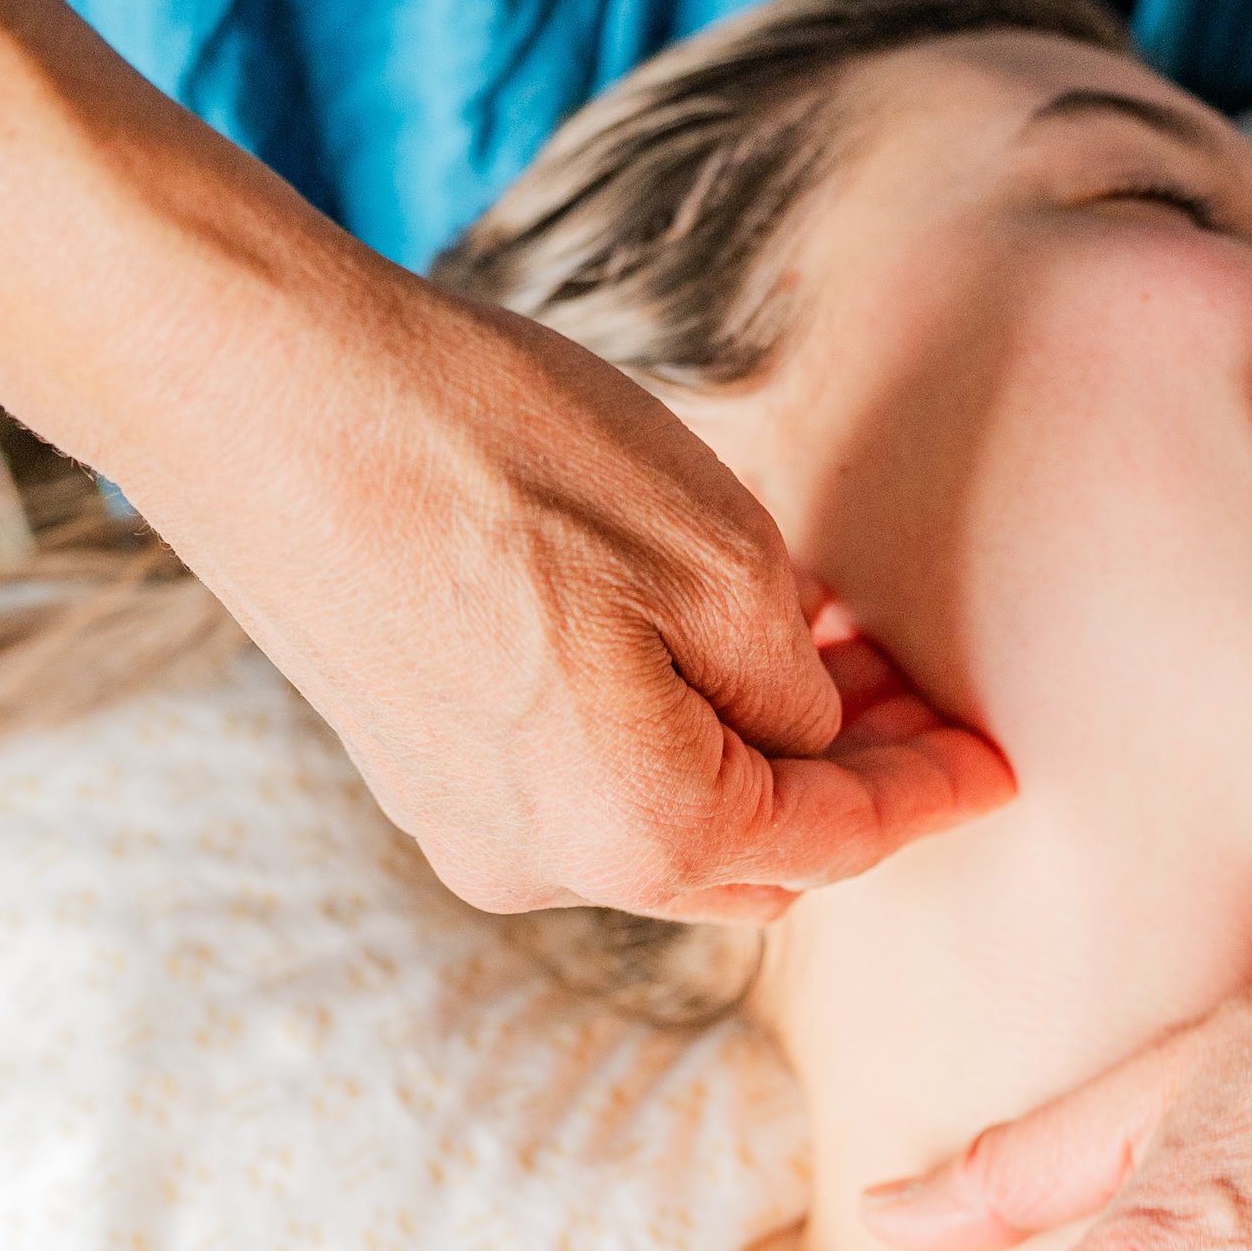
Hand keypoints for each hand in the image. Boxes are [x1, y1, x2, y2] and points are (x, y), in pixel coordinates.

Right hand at [0, 0, 1007, 918]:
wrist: (250, 384)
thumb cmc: (492, 448)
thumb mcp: (718, 553)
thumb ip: (794, 682)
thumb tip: (804, 732)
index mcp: (644, 830)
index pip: (840, 838)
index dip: (933, 789)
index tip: (1001, 758)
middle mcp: (545, 866)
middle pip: (751, 859)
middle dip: (847, 783)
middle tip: (920, 689)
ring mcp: (460, 825)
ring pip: (658, 823)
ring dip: (748, 753)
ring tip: (818, 648)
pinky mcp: (407, 766)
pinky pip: (575, 780)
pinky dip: (657, 734)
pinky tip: (686, 639)